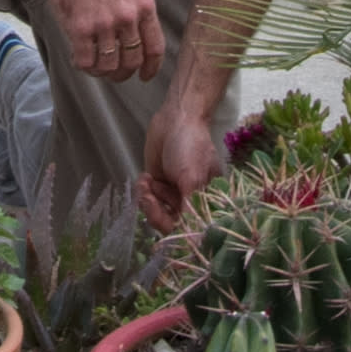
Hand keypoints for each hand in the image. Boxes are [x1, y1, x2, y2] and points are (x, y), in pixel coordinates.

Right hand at [42, 0, 166, 85]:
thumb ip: (138, 12)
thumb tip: (137, 40)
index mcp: (144, 5)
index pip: (155, 47)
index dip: (151, 67)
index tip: (145, 75)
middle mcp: (127, 17)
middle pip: (132, 61)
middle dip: (124, 73)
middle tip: (116, 73)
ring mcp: (104, 24)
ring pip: (109, 65)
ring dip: (103, 72)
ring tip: (97, 67)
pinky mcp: (80, 28)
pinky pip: (86, 61)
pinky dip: (85, 66)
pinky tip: (80, 60)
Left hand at [136, 72, 230, 232]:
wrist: (176, 118)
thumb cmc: (191, 146)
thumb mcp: (192, 176)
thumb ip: (190, 205)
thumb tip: (189, 232)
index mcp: (207, 201)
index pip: (192, 229)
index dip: (176, 229)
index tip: (163, 217)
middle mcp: (191, 201)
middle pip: (172, 224)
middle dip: (156, 213)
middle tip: (147, 198)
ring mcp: (174, 194)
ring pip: (157, 213)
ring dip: (148, 201)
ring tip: (145, 184)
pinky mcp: (159, 186)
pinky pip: (148, 200)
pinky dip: (143, 192)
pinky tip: (144, 178)